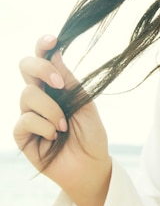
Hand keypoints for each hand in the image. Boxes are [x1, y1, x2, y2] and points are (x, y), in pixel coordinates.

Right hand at [14, 34, 111, 205]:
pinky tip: (55, 136)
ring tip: (64, 124)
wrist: (91, 166)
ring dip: (50, 108)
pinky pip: (25, 120)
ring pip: (27, 95)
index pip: (44, 59)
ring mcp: (28, 114)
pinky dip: (43, 126)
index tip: (52, 39)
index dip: (43, 46)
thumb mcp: (84, 103)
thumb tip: (56, 54)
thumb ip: (68, 81)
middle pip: (25, 67)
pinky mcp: (22, 135)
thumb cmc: (91, 134)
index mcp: (56, 86)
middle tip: (58, 82)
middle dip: (40, 68)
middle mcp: (39, 96)